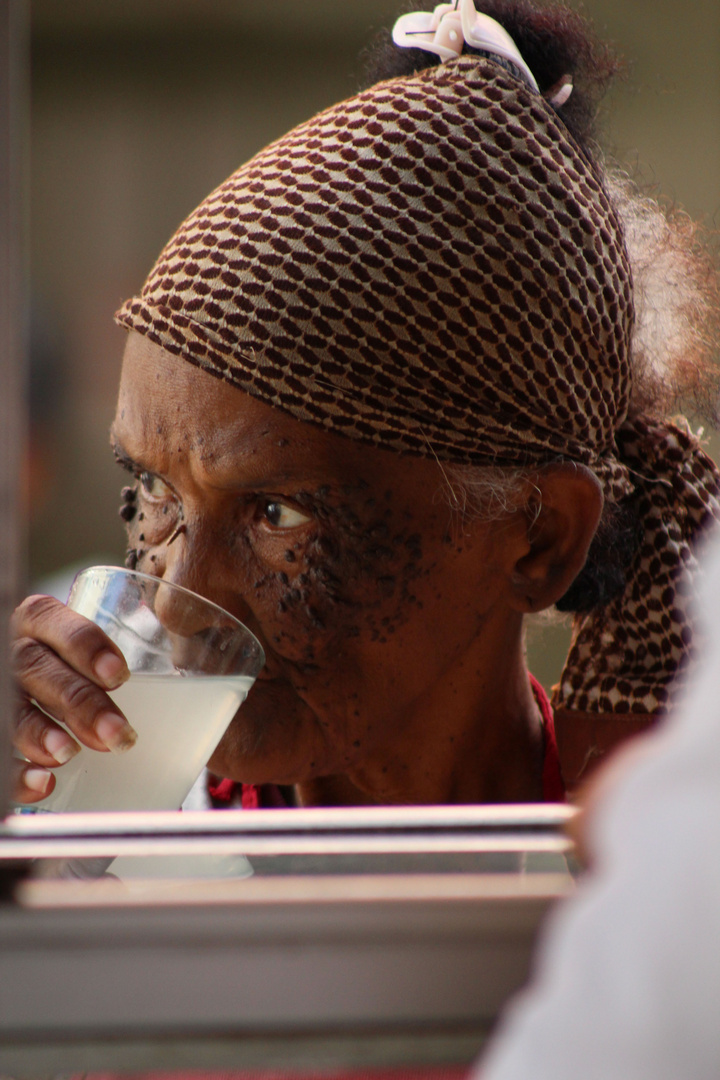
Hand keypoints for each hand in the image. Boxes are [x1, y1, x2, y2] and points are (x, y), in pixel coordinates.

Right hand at [11, 594, 135, 803]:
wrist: (49, 693)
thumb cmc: (82, 674)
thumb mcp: (96, 657)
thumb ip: (127, 667)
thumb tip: (221, 699)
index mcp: (41, 623)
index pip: (52, 619)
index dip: (84, 645)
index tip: (120, 676)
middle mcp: (15, 651)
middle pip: (37, 669)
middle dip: (79, 703)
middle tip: (119, 734)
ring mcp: (0, 691)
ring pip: (12, 707)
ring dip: (42, 734)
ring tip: (70, 754)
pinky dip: (17, 771)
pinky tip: (43, 783)